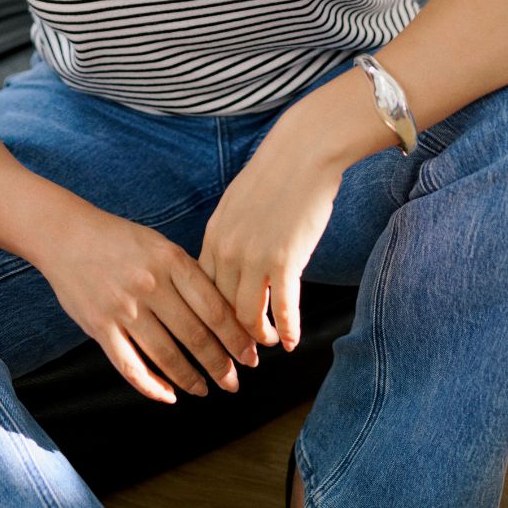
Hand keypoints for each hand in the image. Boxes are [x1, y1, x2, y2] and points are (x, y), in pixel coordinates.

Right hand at [41, 205, 261, 403]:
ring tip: (205, 389)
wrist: (67, 234)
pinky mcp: (99, 327)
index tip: (251, 355)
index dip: (237, 337)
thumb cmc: (120, 240)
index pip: (215, 308)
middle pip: (195, 336)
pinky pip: (130, 367)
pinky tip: (169, 395)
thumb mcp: (160, 245)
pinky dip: (152, 387)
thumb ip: (187, 275)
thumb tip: (223, 313)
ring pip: (167, 356)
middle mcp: (150, 285)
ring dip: (191, 379)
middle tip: (235, 382)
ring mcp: (123, 308)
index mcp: (171, 260)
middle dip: (221, 365)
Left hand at [197, 121, 342, 351]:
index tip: (218, 334)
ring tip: (266, 346)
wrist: (305, 151)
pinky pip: (283, 308)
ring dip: (258, 338)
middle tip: (240, 356)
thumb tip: (232, 263)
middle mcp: (227, 250)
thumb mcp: (239, 204)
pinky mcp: (285, 260)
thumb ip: (231, 234)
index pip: (202, 291)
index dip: (210, 318)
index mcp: (214, 235)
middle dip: (230, 337)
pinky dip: (287, 330)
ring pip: (248, 315)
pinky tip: (292, 342)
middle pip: (221, 309)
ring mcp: (255, 257)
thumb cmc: (277, 175)